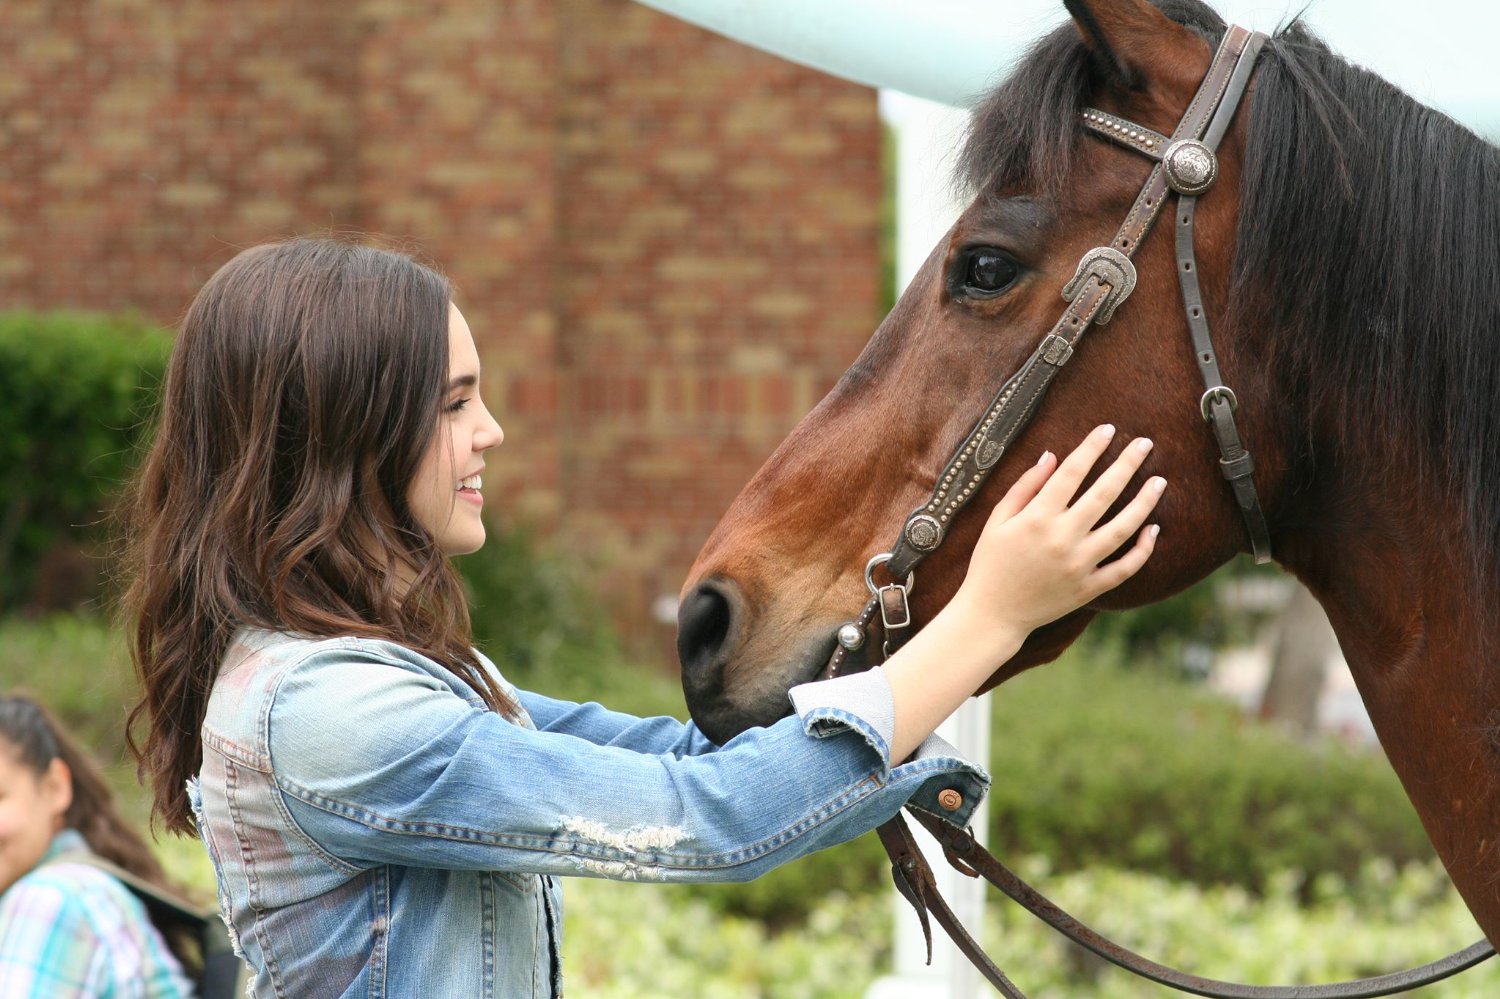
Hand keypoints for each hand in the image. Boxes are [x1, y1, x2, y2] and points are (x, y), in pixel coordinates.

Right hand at [955, 424, 1163, 635]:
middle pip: (1103, 494)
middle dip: (1126, 464)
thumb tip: (1052, 456)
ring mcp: (1078, 565)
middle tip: (1145, 444)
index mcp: (1037, 518)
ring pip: (1122, 529)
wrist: (992, 614)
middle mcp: (1061, 538)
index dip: (1091, 448)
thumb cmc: (990, 562)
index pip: (1071, 473)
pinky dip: (1142, 550)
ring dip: (1144, 502)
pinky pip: (1124, 568)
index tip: (1107, 429)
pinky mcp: (1088, 588)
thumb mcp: (997, 520)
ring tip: (1159, 481)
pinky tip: (1153, 529)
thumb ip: (1025, 486)